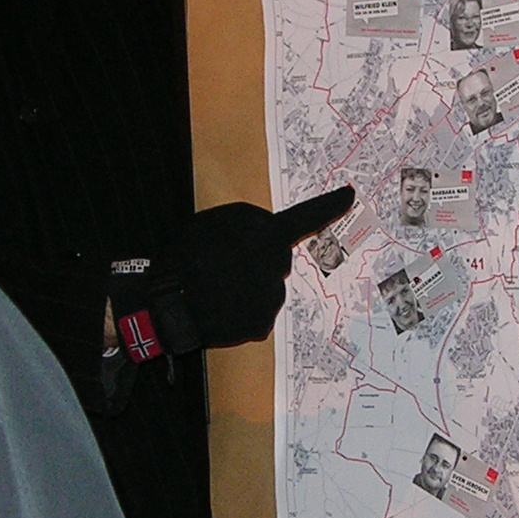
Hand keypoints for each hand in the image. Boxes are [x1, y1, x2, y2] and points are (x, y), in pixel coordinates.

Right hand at [125, 189, 355, 361]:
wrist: (168, 305)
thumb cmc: (184, 259)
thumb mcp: (210, 223)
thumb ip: (245, 224)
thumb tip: (263, 238)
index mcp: (262, 232)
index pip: (303, 216)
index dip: (329, 205)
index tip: (350, 195)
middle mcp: (275, 262)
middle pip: (276, 258)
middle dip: (257, 261)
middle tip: (223, 267)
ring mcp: (271, 294)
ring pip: (267, 287)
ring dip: (248, 288)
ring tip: (216, 289)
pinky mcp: (263, 322)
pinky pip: (258, 313)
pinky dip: (243, 312)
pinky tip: (221, 307)